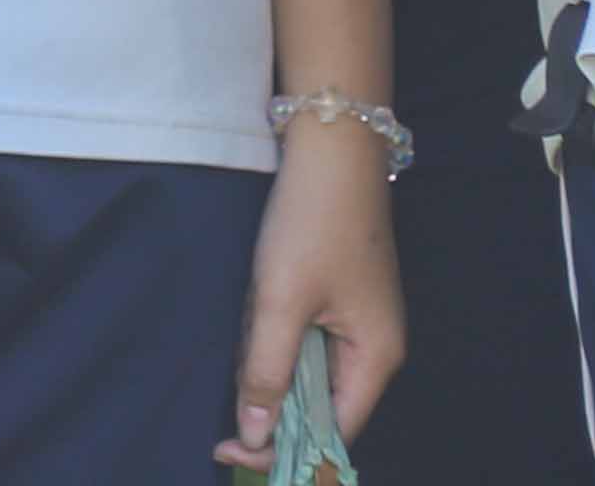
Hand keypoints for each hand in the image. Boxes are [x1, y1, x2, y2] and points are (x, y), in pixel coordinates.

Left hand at [219, 110, 403, 466]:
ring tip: (235, 367)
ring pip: (309, 372)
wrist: (330, 146)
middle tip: (217, 421)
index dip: (282, 448)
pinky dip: (276, 341)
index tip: (226, 449)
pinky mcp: (339, 296)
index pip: (332, 431)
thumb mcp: (280, 301)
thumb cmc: (312, 224)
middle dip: (272, 412)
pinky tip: (251, 326)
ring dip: (270, 373)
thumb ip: (266, 370)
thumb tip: (254, 437)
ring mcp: (359, 320)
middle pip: (323, 406)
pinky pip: (306, 339)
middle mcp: (376, 348)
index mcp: (376, 359)